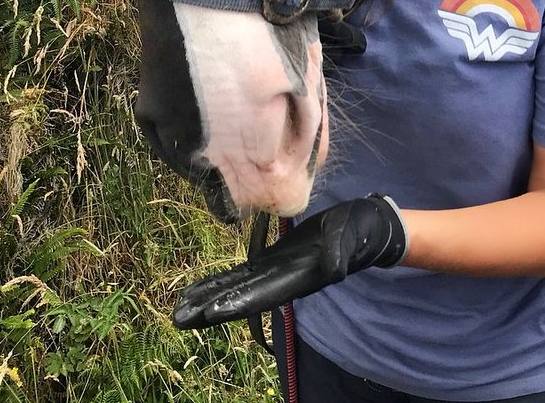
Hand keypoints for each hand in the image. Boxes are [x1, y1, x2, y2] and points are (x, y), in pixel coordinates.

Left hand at [172, 194, 407, 327]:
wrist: (366, 225)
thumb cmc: (359, 230)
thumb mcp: (351, 237)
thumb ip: (340, 253)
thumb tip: (334, 268)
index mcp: (298, 276)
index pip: (262, 293)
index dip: (236, 302)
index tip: (209, 311)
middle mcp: (282, 280)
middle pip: (241, 297)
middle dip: (210, 308)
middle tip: (178, 318)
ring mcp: (276, 271)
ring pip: (236, 288)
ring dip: (208, 297)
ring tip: (180, 307)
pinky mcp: (273, 260)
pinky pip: (241, 273)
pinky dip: (220, 281)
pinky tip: (201, 286)